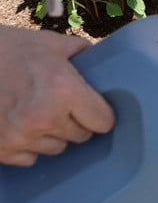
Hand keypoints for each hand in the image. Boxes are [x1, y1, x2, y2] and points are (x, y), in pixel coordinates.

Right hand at [0, 26, 114, 166]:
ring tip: (37, 113)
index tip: (92, 109)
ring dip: (51, 135)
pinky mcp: (0, 149)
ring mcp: (20, 137)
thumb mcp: (49, 43)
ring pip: (55, 148)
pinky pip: (28, 158)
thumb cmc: (6, 48)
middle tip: (61, 107)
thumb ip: (81, 54)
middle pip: (80, 136)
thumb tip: (103, 64)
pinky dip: (26, 146)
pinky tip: (18, 126)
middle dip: (75, 122)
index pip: (103, 122)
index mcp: (65, 90)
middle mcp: (45, 118)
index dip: (99, 114)